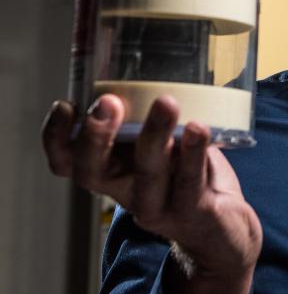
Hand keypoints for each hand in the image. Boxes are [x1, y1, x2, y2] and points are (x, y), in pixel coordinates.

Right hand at [41, 94, 261, 293]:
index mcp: (113, 171)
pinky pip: (190, 182)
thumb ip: (154, 116)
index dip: (56, 138)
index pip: (68, 162)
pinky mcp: (194, 213)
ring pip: (148, 174)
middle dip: (96, 137)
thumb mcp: (166, 144)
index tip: (65, 105)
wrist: (224, 229)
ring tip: (166, 103)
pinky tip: (198, 128)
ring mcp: (159, 206)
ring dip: (154, 136)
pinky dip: (194, 154)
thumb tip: (156, 64)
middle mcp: (127, 191)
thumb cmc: (189, 176)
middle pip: (93, 171)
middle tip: (108, 102)